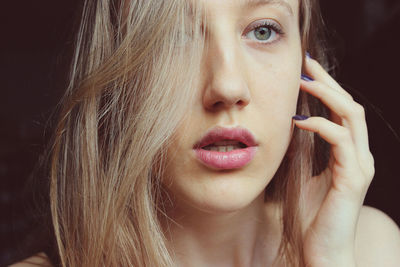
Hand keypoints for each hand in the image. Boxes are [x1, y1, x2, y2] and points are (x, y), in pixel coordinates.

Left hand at [294, 56, 374, 266]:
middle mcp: (358, 156)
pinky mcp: (352, 179)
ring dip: (327, 96)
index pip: (341, 112)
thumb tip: (289, 129)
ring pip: (351, 117)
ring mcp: (359, 166)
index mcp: (348, 155)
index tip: (305, 71)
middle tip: (307, 63)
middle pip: (349, 106)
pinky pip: (340, 141)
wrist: (322, 251)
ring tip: (304, 82)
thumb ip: (304, 154)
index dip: (326, 89)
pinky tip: (298, 120)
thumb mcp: (305, 177)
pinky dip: (320, 126)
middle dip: (329, 82)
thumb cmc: (311, 216)